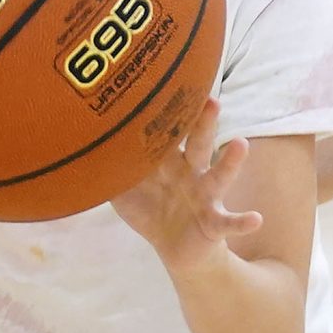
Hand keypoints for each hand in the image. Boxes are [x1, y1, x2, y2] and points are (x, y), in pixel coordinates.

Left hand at [112, 100, 260, 276]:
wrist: (177, 249)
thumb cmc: (151, 210)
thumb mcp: (123, 190)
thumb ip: (106, 169)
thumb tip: (75, 145)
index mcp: (169, 159)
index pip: (170, 129)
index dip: (168, 110)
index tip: (167, 83)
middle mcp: (191, 172)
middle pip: (197, 142)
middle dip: (203, 122)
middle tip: (210, 100)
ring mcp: (206, 196)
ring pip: (218, 175)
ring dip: (230, 161)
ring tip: (241, 144)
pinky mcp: (214, 223)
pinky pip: (230, 222)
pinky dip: (243, 221)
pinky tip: (257, 218)